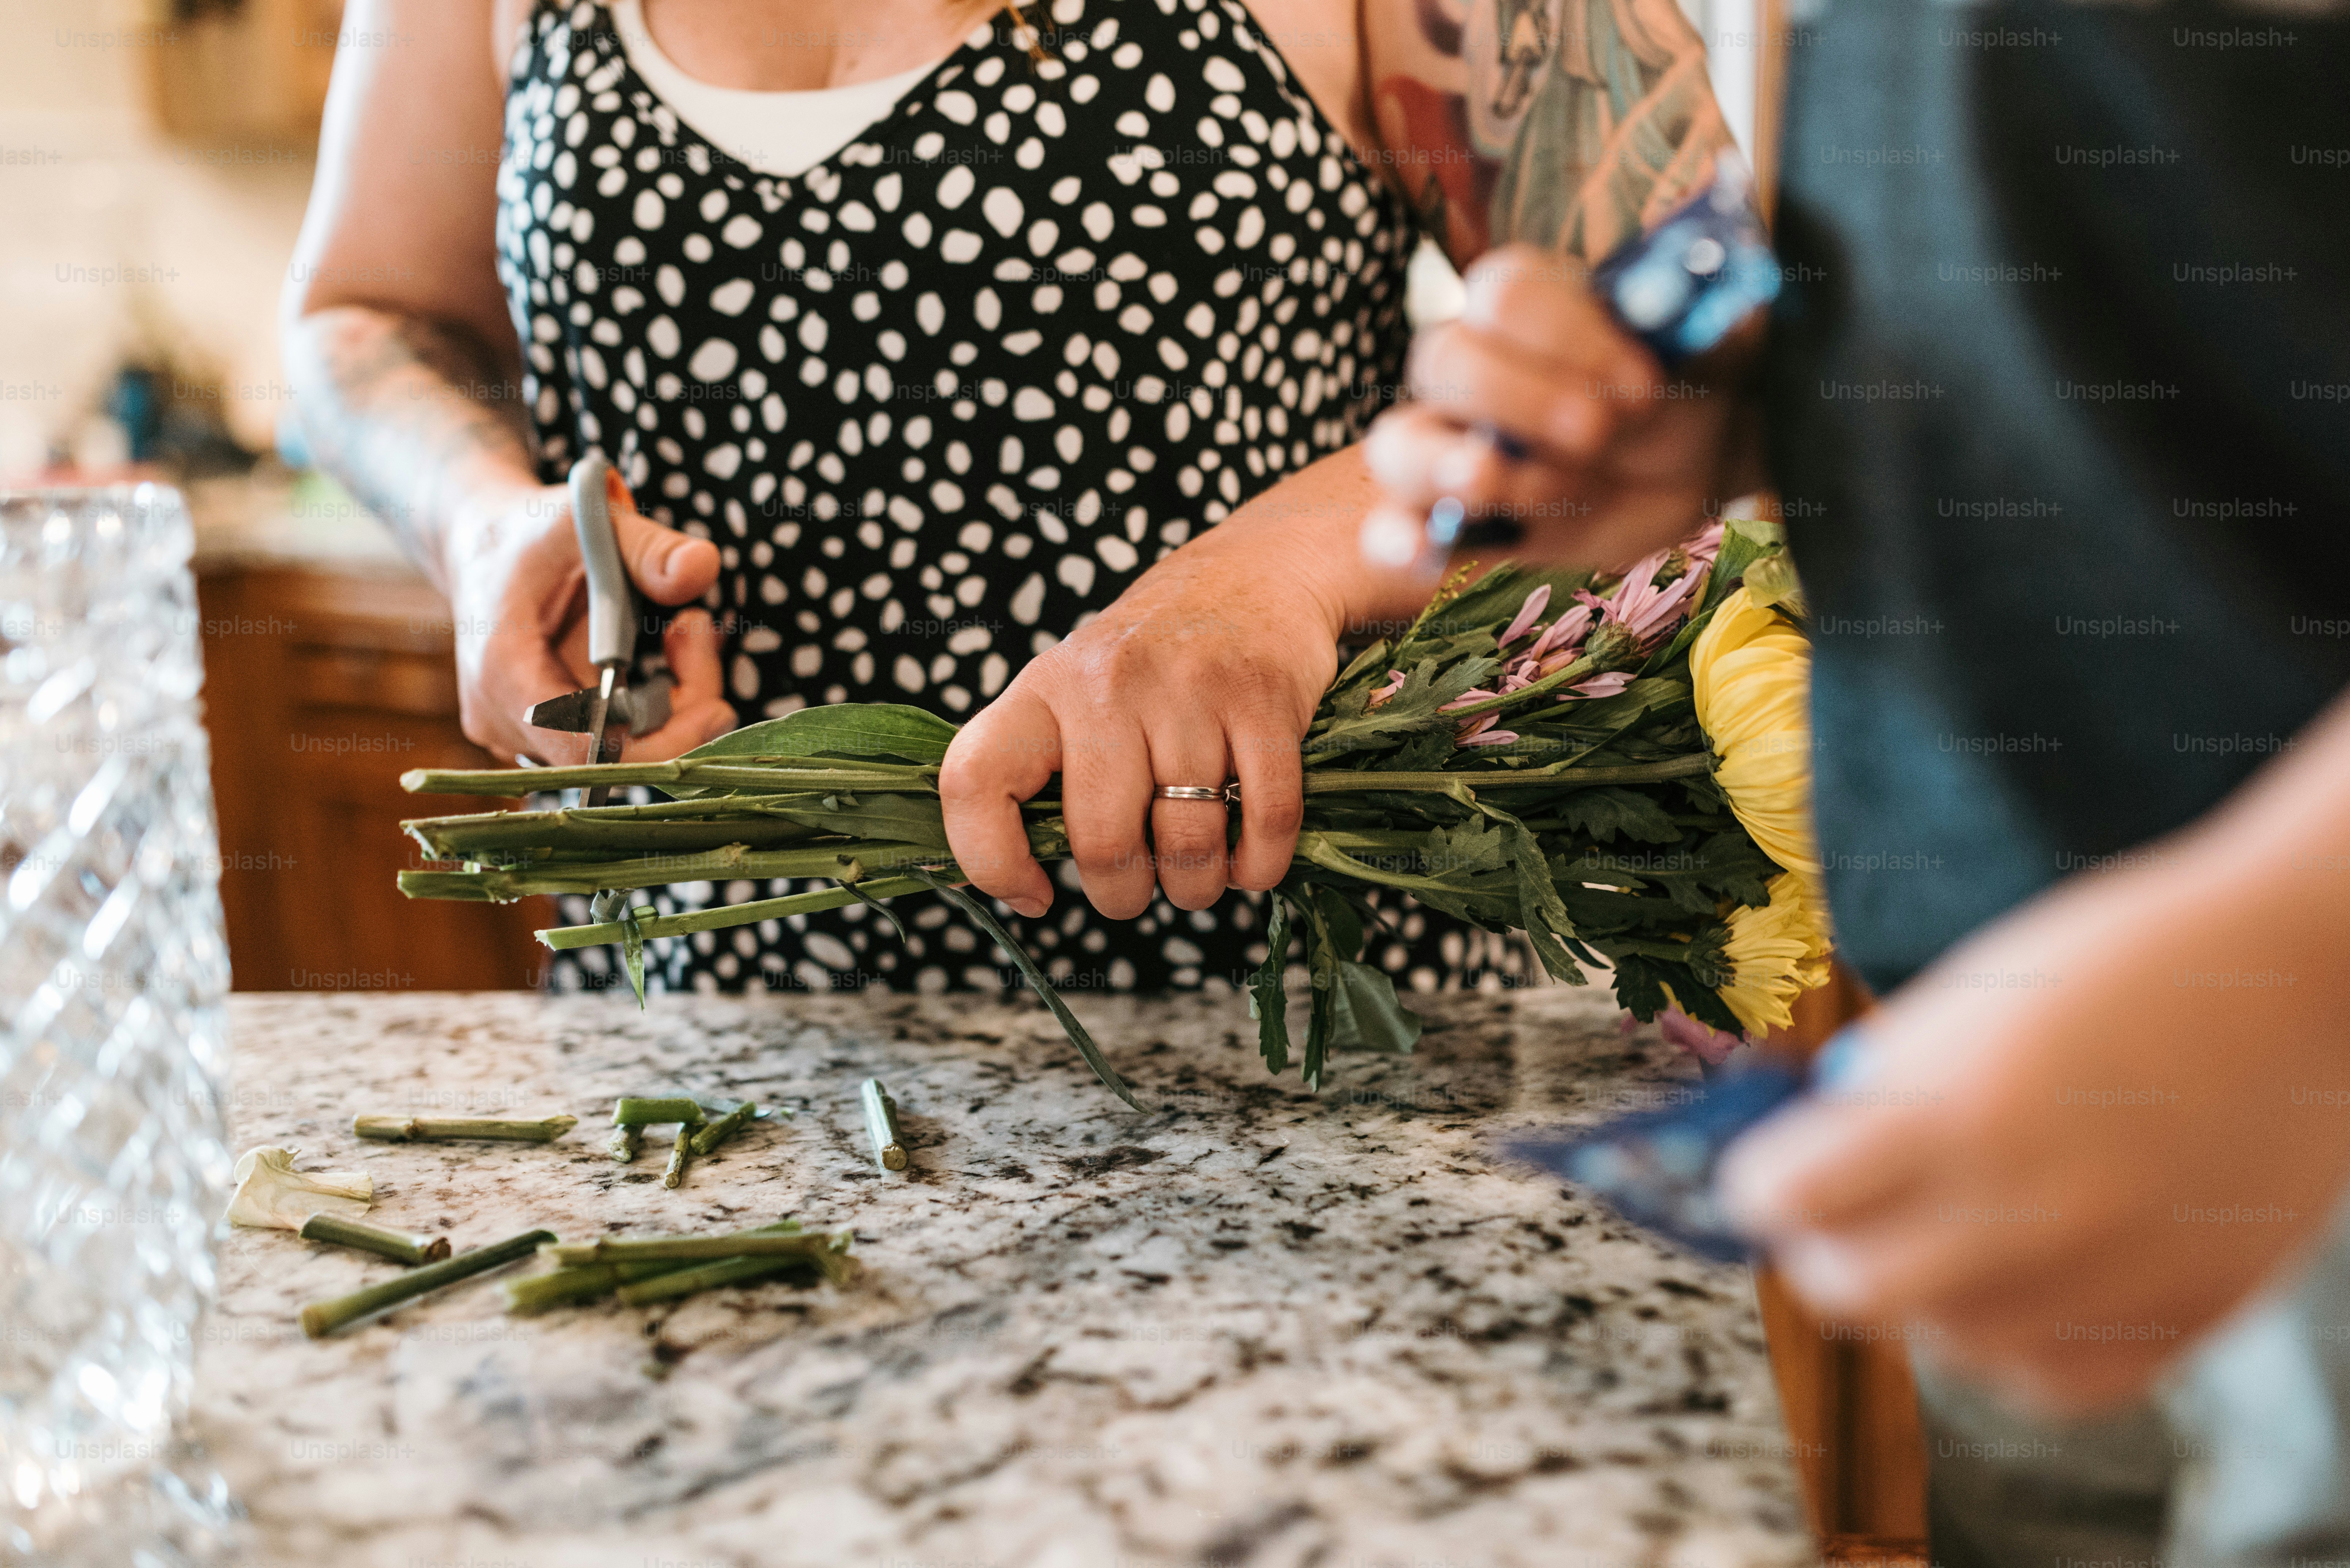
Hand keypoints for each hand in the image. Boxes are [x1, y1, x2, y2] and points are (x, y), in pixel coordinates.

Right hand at [443, 468, 735, 764]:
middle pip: (618, 755)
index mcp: (504, 673)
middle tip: (701, 633)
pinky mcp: (546, 736)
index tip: (716, 705)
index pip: (587, 751)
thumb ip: (646, 546)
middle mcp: (506, 720)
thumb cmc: (532, 534)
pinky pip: (619, 743)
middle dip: (682, 707)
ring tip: (686, 632)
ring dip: (676, 703)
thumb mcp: (587, 522)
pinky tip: (668, 654)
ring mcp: (523, 735)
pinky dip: (659, 707)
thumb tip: (702, 566)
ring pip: (626, 753)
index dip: (661, 745)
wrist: (484, 551)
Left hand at [937, 528, 1339, 919]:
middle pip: (1102, 841)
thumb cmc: (1152, 659)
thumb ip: (1045, 770)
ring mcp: (1189, 690)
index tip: (1031, 894)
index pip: (975, 779)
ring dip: (1195, 887)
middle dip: (1123, 895)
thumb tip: (1022, 884)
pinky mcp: (1263, 701)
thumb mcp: (1074, 690)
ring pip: (1188, 845)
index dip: (990, 860)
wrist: (1257, 569)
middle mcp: (1107, 684)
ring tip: (1196, 873)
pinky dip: (1257, 867)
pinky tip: (1248, 862)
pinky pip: (1265, 821)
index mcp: (1043, 688)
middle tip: (1137, 889)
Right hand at [1362, 243, 1763, 568]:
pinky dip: (1397, 538)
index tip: (1644, 377)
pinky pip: (1397, 527)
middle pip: (1443, 363)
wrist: (1703, 450)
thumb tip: (1667, 304)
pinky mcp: (1463, 520)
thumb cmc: (1690, 378)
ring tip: (1495, 481)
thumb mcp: (1703, 338)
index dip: (1563, 334)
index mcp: (1524, 303)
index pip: (1502, 296)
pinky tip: (1417, 546)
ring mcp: (1456, 446)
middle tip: (1595, 430)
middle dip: (1515, 399)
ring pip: (1400, 446)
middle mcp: (1474, 366)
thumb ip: (1683, 319)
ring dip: (1444, 466)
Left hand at [1717, 849, 2349, 1415]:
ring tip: (1961, 1226)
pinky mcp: (2186, 1312)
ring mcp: (2113, 1273)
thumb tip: (1800, 1159)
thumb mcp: (1971, 1003)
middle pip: (1851, 1293)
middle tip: (1842, 1221)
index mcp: (1959, 1112)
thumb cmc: (2118, 964)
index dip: (1762, 1185)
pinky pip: (2050, 1380)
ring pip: (1949, 1343)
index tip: (1770, 1176)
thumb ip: (1883, 1094)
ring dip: (1930, 1294)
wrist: (2293, 975)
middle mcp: (2030, 1208)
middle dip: (1826, 1255)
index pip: (1786, 1197)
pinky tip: (2029, 1278)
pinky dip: (2019, 1341)